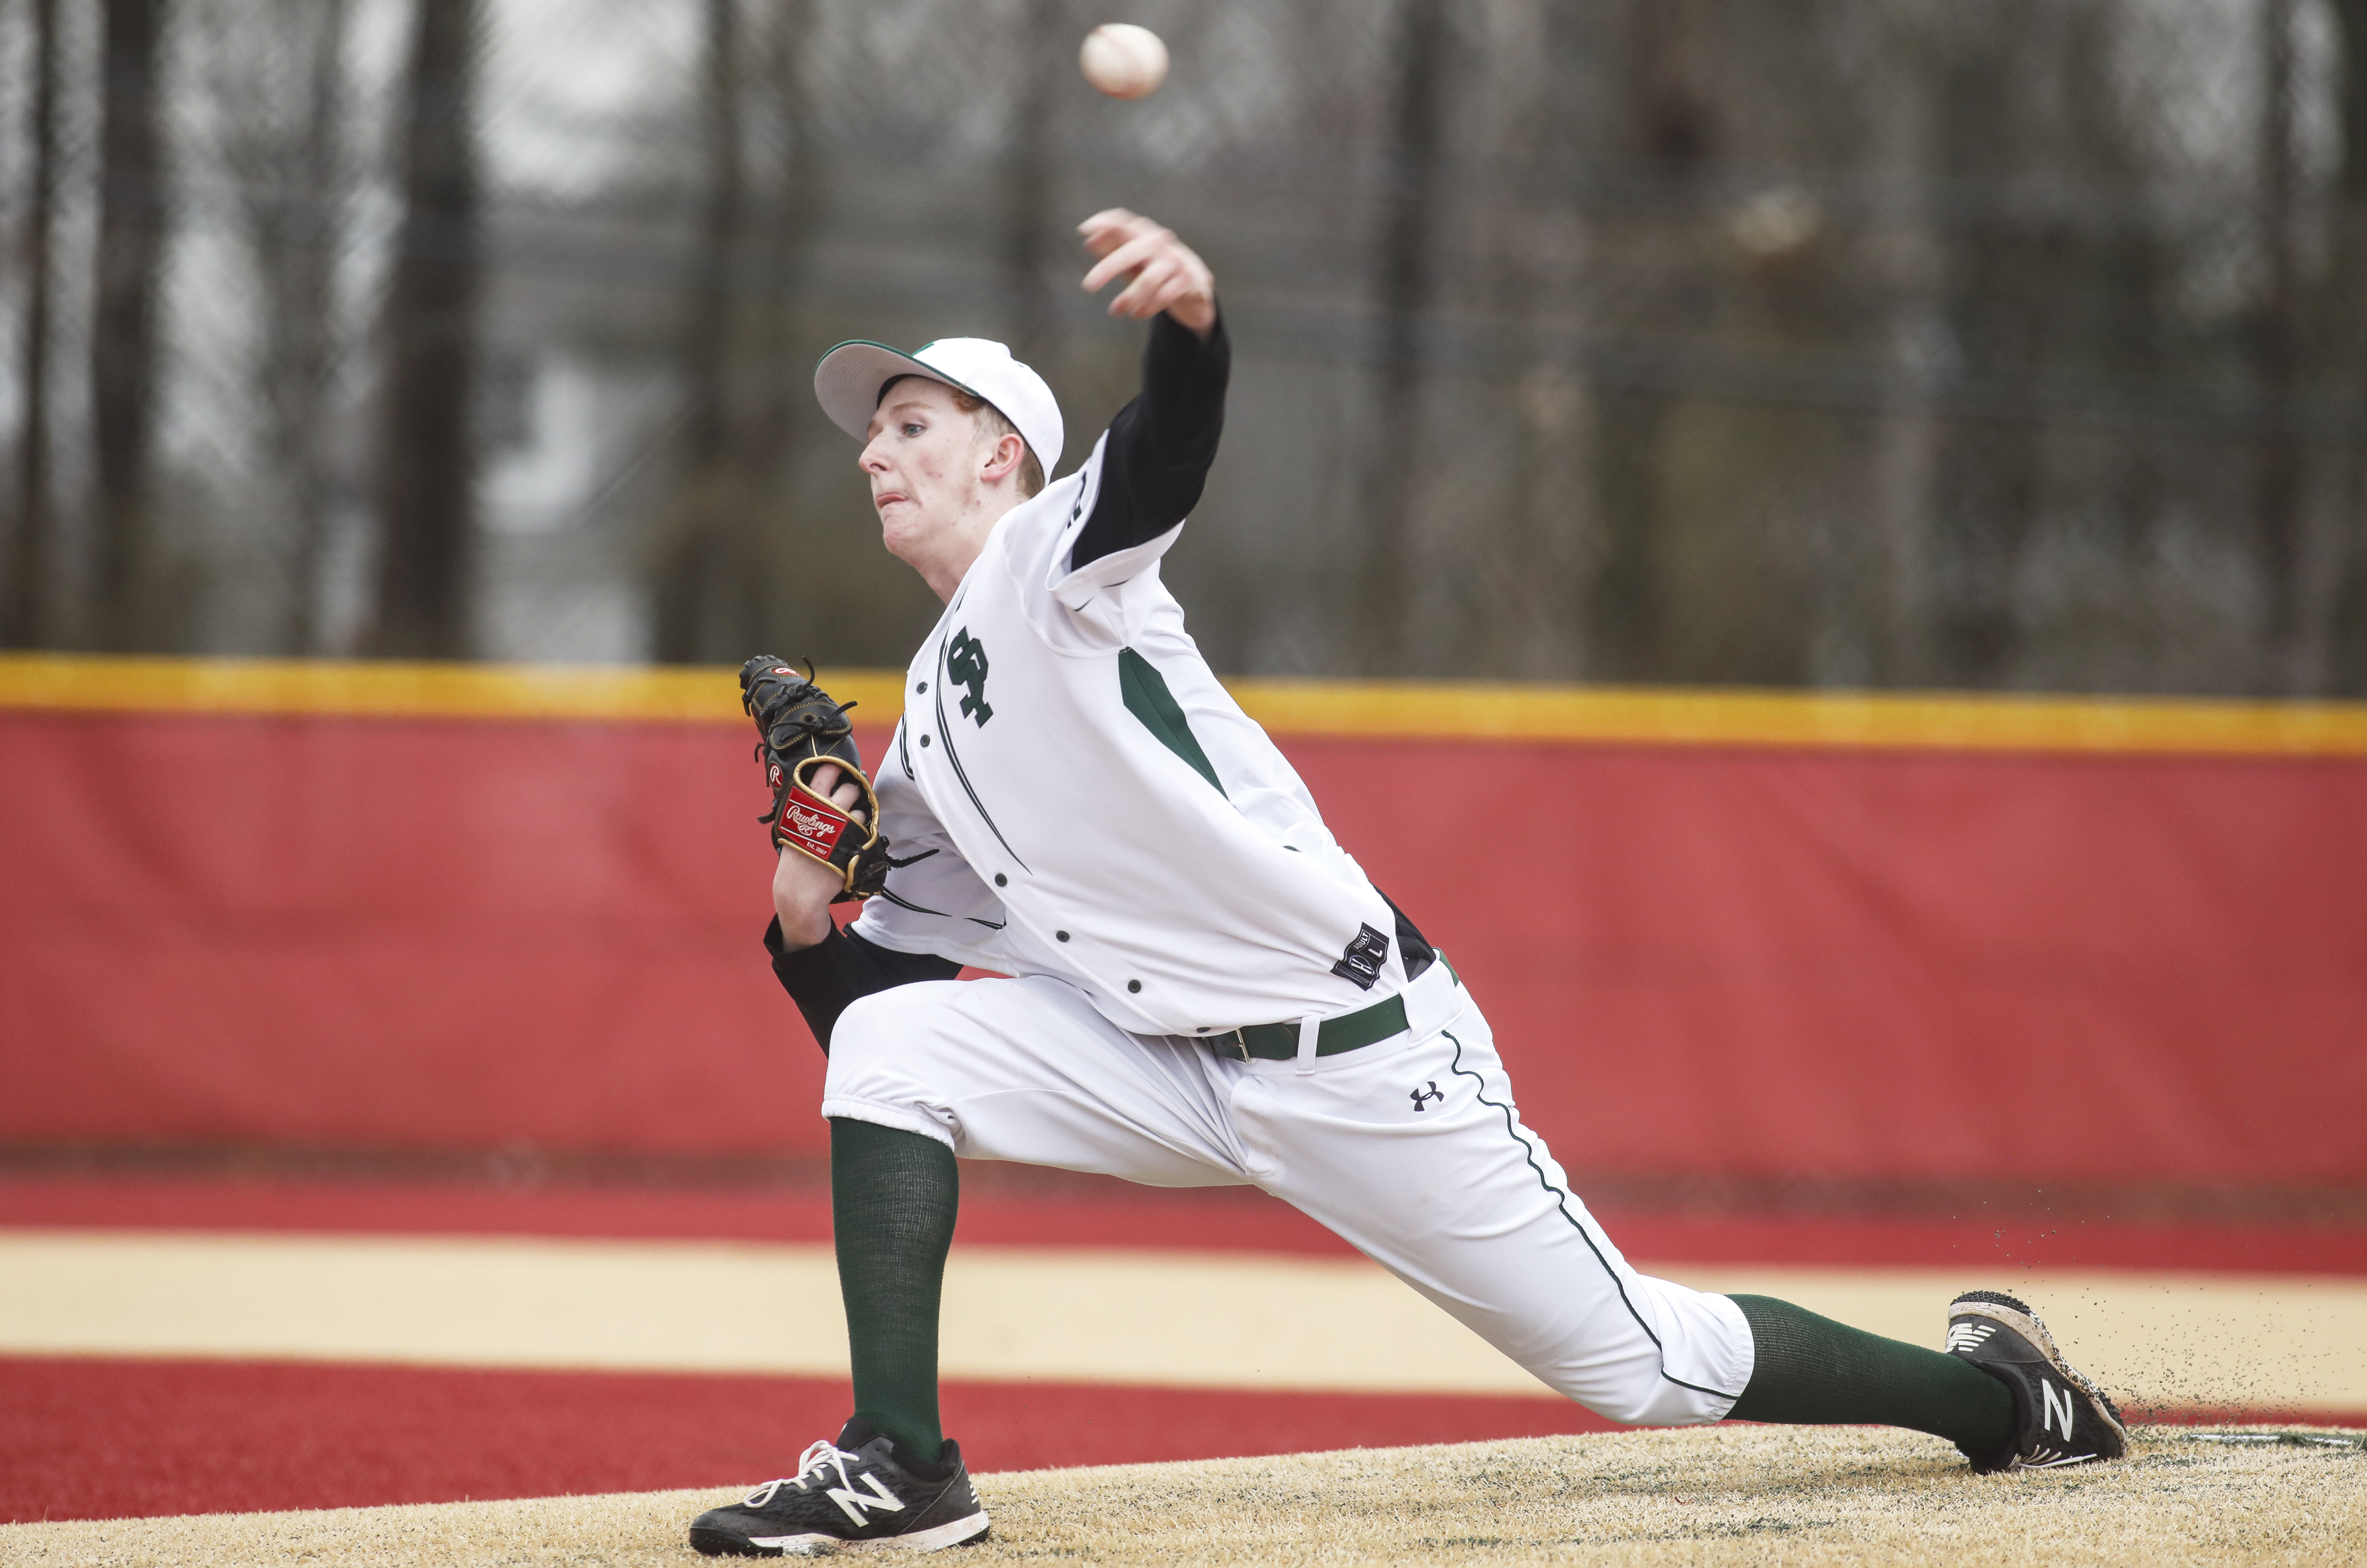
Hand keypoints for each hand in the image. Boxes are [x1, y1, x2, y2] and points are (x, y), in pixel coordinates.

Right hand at [770, 762, 867, 949]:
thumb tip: (821, 787)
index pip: (825, 772)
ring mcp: (842, 825)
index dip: (836, 767)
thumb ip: (805, 806)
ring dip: (858, 813)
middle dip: (853, 790)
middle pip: (850, 787)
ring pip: (861, 807)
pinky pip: (866, 826)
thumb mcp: (792, 825)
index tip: (840, 767)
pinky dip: (863, 830)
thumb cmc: (795, 857)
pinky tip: (854, 837)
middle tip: (850, 796)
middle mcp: (825, 809)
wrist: (800, 889)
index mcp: (805, 802)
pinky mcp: (854, 840)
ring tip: (849, 825)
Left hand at [1078, 209, 1215, 337]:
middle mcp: (1161, 243)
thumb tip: (1089, 242)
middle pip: (1133, 250)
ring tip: (1113, 312)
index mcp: (1145, 235)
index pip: (1124, 222)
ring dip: (1129, 297)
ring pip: (1149, 279)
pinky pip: (1166, 295)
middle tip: (1087, 286)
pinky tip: (1137, 314)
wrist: (1196, 289)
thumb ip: (1114, 250)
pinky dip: (1149, 306)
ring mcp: (1176, 261)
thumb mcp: (1133, 261)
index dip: (1104, 223)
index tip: (1083, 231)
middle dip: (1108, 267)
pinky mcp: (1189, 281)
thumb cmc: (1156, 272)